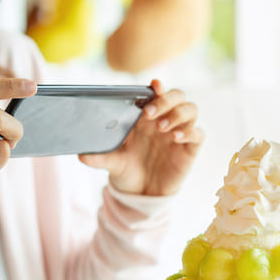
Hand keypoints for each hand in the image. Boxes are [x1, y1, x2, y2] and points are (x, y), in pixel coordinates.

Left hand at [79, 79, 202, 195]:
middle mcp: (165, 119)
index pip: (156, 93)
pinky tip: (175, 138)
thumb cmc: (127, 171)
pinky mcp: (189, 148)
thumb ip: (99, 158)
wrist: (141, 194)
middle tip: (149, 113)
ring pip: (190, 109)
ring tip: (162, 127)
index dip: (157, 87)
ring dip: (177, 114)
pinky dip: (189, 132)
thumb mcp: (112, 163)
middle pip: (177, 96)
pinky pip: (198, 133)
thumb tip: (81, 156)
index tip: (153, 85)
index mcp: (146, 116)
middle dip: (165, 100)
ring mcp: (179, 132)